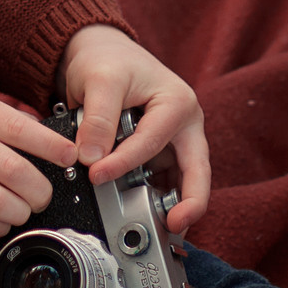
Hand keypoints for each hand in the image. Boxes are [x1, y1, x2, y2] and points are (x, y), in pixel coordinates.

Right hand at [0, 92, 79, 236]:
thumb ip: (7, 121)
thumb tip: (53, 142)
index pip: (23, 130)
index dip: (54, 147)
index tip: (71, 156)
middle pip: (16, 172)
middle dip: (40, 190)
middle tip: (43, 193)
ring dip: (21, 211)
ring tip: (23, 207)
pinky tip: (1, 217)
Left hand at [55, 23, 211, 234]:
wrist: (100, 55)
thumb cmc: (107, 61)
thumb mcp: (101, 80)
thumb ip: (97, 119)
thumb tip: (90, 159)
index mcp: (178, 104)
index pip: (152, 142)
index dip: (123, 163)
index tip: (95, 174)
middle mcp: (184, 127)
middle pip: (196, 172)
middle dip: (189, 202)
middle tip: (174, 226)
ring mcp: (174, 143)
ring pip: (181, 182)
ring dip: (170, 206)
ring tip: (158, 232)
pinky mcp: (160, 155)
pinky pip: (161, 182)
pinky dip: (154, 199)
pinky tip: (143, 216)